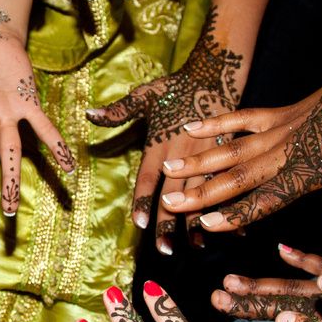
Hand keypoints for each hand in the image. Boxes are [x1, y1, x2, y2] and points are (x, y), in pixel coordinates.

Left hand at [87, 9, 241, 251]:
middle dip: (169, 222)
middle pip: (174, 194)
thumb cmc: (176, 86)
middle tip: (163, 249)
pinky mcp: (226, 155)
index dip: (143, 200)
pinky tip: (232, 228)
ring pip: (201, 195)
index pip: (148, 177)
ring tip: (196, 246)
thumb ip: (118, 112)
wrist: (216, 72)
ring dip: (198, 222)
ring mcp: (206, 156)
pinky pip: (226, 185)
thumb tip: (88, 115)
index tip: (140, 223)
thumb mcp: (145, 95)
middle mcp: (182, 154)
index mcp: (159, 144)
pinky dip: (229, 205)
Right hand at [161, 40, 321, 248]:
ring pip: (234, 147)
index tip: (206, 223)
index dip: (236, 212)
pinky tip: (193, 128)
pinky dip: (218, 123)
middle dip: (202, 191)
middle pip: (239, 174)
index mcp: (312, 167)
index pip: (267, 196)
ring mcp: (283, 126)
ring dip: (200, 160)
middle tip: (170, 202)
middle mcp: (290, 147)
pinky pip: (245, 118)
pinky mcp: (285, 110)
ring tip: (168, 170)